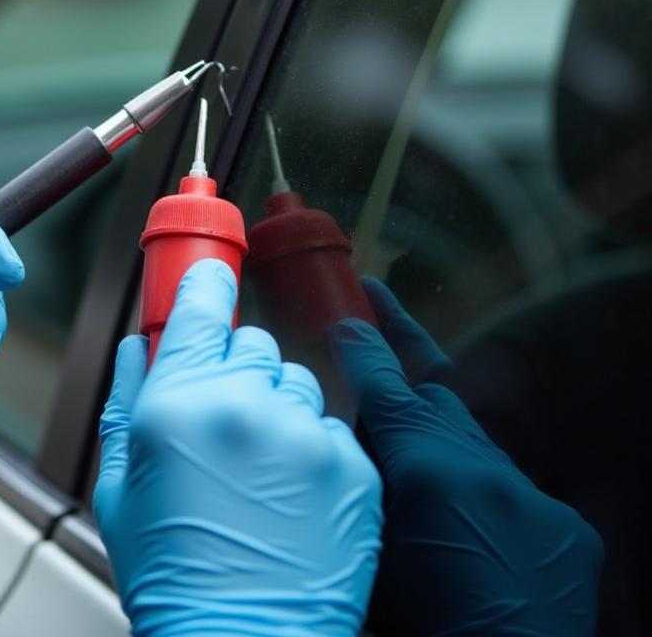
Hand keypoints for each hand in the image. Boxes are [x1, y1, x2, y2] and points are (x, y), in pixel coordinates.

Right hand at [94, 259, 381, 636]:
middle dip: (238, 365)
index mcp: (181, 401)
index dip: (205, 284)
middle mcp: (247, 404)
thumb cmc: (171, 574)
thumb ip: (129, 399)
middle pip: (253, 340)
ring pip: (298, 380)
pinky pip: (332, 427)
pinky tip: (295, 496)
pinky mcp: (353, 467)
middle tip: (226, 416)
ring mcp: (306, 434)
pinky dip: (314, 448)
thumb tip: (137, 345)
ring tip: (263, 467)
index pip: (200, 305)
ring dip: (280, 405)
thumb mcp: (122, 486)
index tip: (211, 278)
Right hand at [331, 279, 602, 635]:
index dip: (367, 345)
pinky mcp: (567, 524)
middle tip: (376, 363)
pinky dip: (481, 496)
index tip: (352, 313)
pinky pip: (512, 487)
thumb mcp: (368, 551)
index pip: (387, 390)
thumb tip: (350, 433)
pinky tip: (465, 530)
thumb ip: (361, 479)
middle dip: (403, 384)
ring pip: (472, 442)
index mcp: (425, 476)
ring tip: (415, 479)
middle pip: (434, 401)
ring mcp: (532, 496)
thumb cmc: (417, 630)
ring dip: (440, 448)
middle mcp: (485, 472)